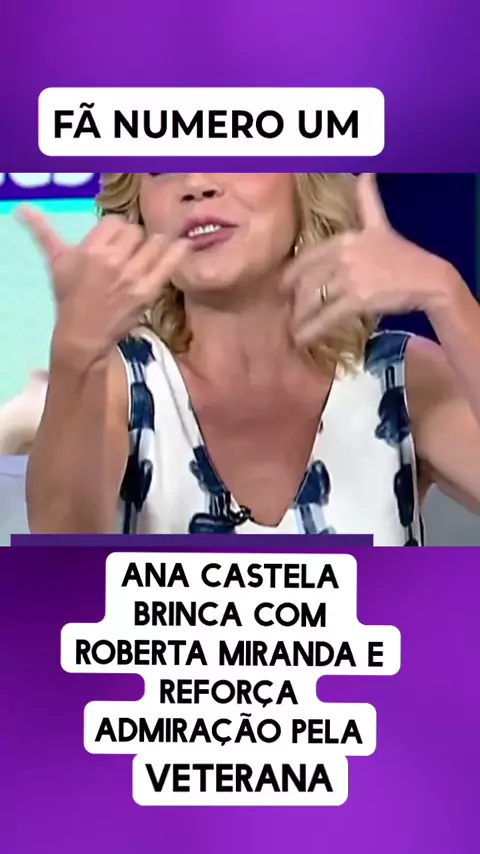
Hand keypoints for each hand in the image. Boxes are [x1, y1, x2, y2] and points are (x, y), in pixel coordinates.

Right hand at [19, 207, 188, 363]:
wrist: (83, 333)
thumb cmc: (70, 296)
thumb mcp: (56, 262)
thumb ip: (42, 231)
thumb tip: (23, 208)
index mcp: (91, 249)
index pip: (115, 222)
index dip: (116, 231)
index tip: (114, 243)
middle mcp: (112, 260)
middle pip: (135, 231)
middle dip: (133, 240)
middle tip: (130, 254)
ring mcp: (132, 276)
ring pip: (154, 243)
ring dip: (154, 246)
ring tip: (151, 254)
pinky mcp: (147, 291)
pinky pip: (169, 263)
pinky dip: (178, 252)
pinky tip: (183, 246)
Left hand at [284, 174, 459, 346]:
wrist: (427, 278)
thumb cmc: (403, 254)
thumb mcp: (381, 223)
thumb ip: (368, 199)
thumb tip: (367, 171)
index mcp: (344, 239)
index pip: (306, 258)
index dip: (291, 275)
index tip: (282, 287)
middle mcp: (342, 256)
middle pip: (305, 281)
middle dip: (294, 300)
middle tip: (287, 313)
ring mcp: (349, 278)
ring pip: (312, 300)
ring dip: (299, 318)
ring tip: (293, 330)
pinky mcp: (357, 300)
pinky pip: (326, 317)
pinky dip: (310, 331)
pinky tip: (300, 339)